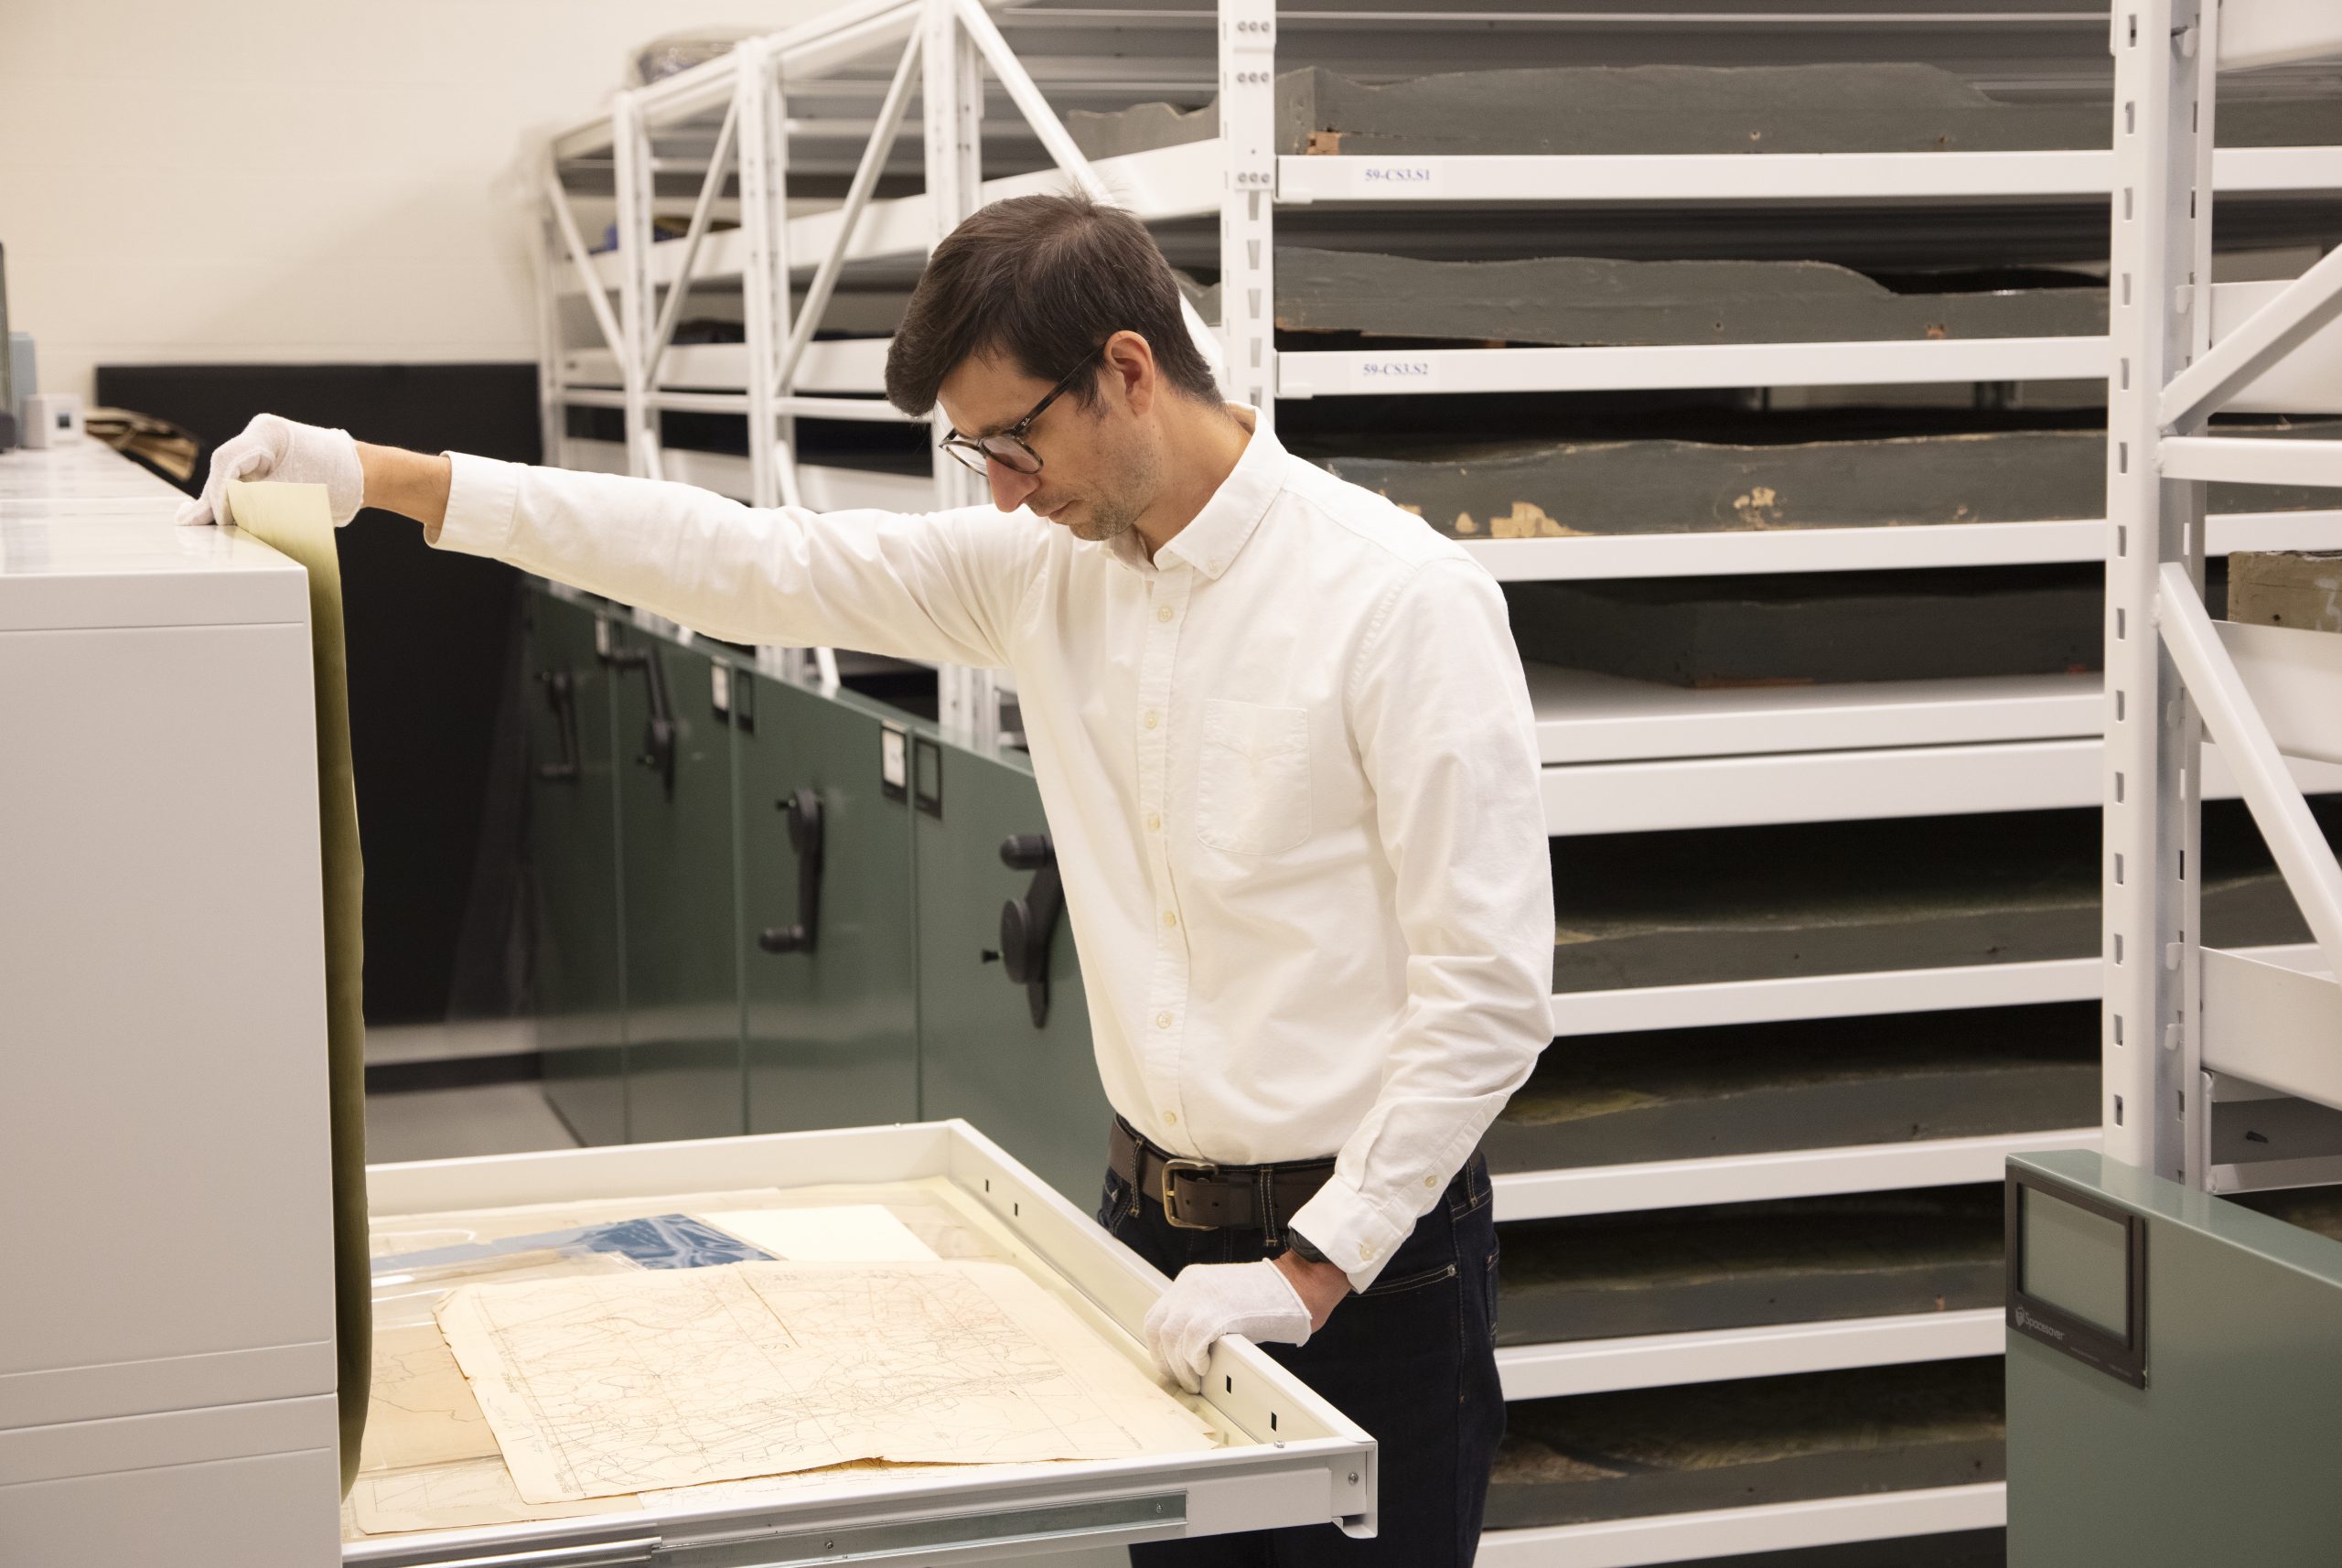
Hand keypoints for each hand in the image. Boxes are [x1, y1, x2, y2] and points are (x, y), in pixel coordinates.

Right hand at [175, 413, 363, 527]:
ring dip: (219, 500)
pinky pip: (242, 480)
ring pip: (230, 475)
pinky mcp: (267, 464)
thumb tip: (223, 517)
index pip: (228, 461)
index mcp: (269, 432)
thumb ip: (257, 502)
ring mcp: (262, 448)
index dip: (219, 492)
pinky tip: (215, 516)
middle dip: (213, 497)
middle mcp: (261, 436)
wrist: (365, 476)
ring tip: (196, 524)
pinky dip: (233, 499)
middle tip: (194, 525)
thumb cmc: (338, 481)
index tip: (219, 519)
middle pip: (225, 468)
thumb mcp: (295, 495)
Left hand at [1142, 1260, 1312, 1392]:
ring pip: (1172, 1338)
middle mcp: (1190, 1285)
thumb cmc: (1269, 1298)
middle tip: (1181, 1379)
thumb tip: (1186, 1354)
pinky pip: (1192, 1343)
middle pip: (1158, 1329)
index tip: (1169, 1364)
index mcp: (1190, 1280)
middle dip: (1166, 1360)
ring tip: (1195, 1380)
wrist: (1298, 1283)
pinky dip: (1196, 1361)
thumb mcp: (1224, 1301)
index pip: (1156, 1317)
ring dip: (1181, 1366)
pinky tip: (1207, 1367)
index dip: (1159, 1347)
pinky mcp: (1217, 1311)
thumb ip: (1202, 1318)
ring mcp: (1202, 1296)